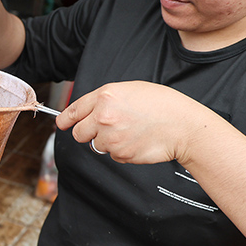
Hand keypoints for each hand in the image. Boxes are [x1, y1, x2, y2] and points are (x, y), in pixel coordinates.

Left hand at [56, 81, 218, 164]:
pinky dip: (122, 151)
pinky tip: (137, 140)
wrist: (183, 126)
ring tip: (130, 131)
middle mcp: (104, 117)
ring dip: (108, 142)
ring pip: (97, 145)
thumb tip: (88, 112)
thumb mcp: (131, 90)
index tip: (62, 124)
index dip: (65, 120)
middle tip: (106, 129)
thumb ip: (105, 100)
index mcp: (105, 96)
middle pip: (79, 133)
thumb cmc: (162, 105)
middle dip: (88, 133)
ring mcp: (111, 137)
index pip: (73, 111)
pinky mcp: (120, 154)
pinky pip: (113, 155)